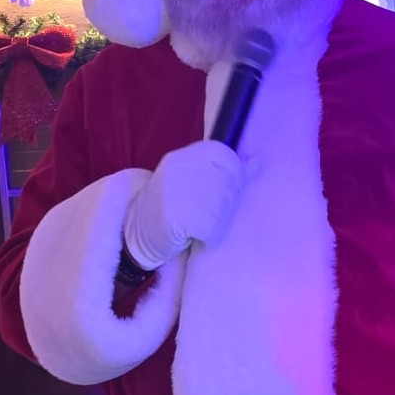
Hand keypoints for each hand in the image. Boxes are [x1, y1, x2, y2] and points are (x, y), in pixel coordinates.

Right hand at [124, 140, 243, 269]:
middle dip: (225, 204)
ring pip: (221, 207)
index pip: (225, 156)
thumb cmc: (173, 206)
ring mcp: (175, 193)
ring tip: (201, 226)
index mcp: (183, 157)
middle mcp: (178, 170)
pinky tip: (198, 238)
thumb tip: (259, 160)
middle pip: (227, 184)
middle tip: (209, 215)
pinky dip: (210, 238)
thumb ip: (222, 169)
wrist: (135, 235)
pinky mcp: (175, 219)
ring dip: (218, 223)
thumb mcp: (193, 179)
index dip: (234, 176)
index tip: (226, 191)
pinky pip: (211, 228)